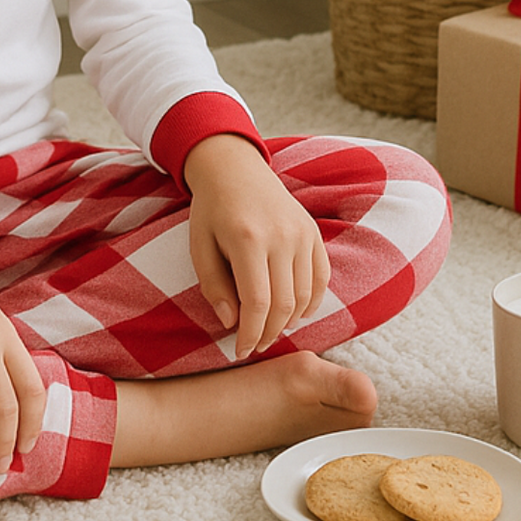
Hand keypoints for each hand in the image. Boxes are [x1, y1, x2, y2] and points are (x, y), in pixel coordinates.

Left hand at [183, 134, 330, 358]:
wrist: (234, 169)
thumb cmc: (212, 210)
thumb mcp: (200, 246)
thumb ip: (213, 286)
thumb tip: (231, 322)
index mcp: (248, 239)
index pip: (257, 303)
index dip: (251, 335)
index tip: (240, 351)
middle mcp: (281, 235)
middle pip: (284, 304)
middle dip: (269, 333)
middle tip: (255, 345)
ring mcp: (302, 233)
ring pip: (305, 295)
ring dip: (289, 321)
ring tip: (270, 328)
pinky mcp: (313, 232)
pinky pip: (321, 277)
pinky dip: (312, 301)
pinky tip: (294, 313)